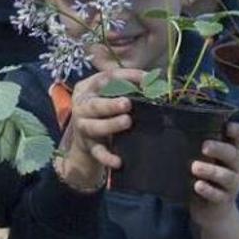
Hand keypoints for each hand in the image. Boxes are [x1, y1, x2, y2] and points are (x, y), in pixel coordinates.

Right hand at [56, 69, 146, 189]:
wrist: (85, 138)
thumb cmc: (104, 110)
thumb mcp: (109, 94)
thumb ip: (128, 86)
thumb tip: (156, 81)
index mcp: (87, 88)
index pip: (105, 78)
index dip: (126, 77)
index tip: (147, 79)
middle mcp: (82, 106)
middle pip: (94, 104)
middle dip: (110, 104)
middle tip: (127, 103)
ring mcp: (83, 127)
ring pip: (93, 127)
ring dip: (110, 124)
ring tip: (127, 121)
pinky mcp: (89, 146)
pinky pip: (98, 152)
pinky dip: (107, 157)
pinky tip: (118, 161)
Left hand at [188, 123, 238, 225]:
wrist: (209, 209)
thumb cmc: (201, 176)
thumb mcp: (199, 158)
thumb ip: (190, 145)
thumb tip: (160, 127)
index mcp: (229, 152)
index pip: (238, 138)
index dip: (236, 131)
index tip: (228, 126)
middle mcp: (235, 166)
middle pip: (233, 154)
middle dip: (219, 149)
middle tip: (204, 146)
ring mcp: (232, 184)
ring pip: (227, 176)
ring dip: (211, 171)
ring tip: (195, 167)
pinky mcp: (224, 200)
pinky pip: (218, 195)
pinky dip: (208, 190)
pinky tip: (198, 186)